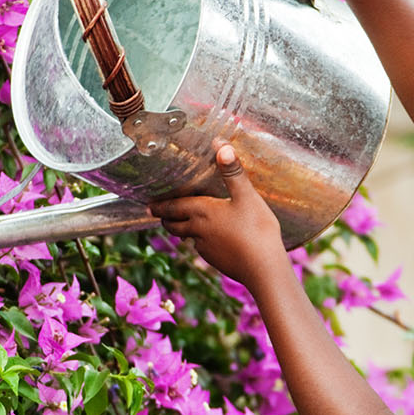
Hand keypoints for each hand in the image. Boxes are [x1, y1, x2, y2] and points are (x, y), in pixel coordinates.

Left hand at [149, 145, 286, 287]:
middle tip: (160, 214)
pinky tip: (211, 240)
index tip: (150, 205)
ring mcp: (206, 248)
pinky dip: (201, 242)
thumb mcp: (247, 196)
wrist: (263, 269)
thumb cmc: (256, 230)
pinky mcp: (216, 261)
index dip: (160, 206)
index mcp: (202, 211)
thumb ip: (233, 172)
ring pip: (188, 237)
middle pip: (174, 225)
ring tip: (182, 226)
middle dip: (166, 219)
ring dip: (182, 231)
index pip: (173, 207)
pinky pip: (203, 248)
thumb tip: (220, 145)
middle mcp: (198, 230)